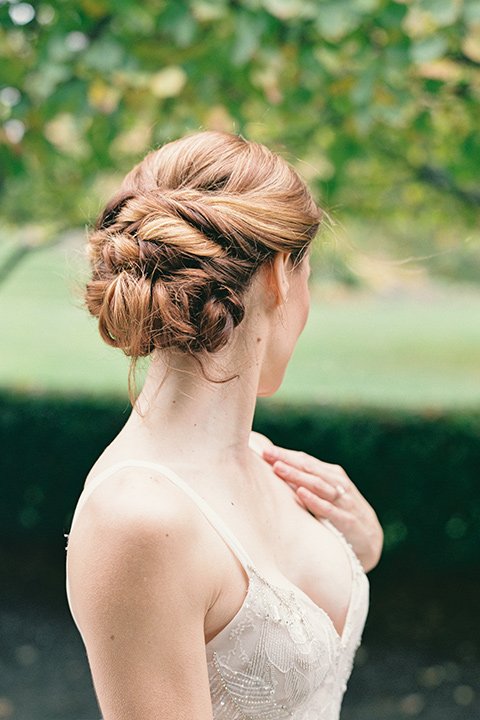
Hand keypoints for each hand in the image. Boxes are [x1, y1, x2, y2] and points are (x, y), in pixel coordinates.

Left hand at [259, 439, 382, 572]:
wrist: (371, 540)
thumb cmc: (341, 513)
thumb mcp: (326, 494)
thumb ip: (306, 482)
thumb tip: (276, 470)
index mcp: (332, 475)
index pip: (306, 461)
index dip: (285, 454)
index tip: (264, 450)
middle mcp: (339, 484)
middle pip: (310, 468)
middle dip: (287, 460)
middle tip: (267, 454)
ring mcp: (344, 502)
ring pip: (318, 485)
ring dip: (297, 476)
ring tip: (278, 468)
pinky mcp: (347, 521)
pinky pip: (329, 509)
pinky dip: (315, 501)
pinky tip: (301, 494)